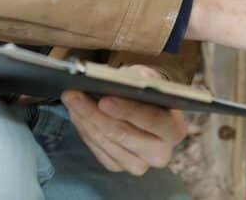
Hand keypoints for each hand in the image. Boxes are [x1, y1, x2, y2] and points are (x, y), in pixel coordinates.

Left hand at [60, 65, 187, 175]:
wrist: (147, 109)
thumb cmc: (148, 91)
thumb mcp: (148, 78)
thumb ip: (139, 80)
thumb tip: (119, 81)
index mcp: (174, 129)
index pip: (153, 121)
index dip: (128, 111)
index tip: (104, 100)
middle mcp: (160, 153)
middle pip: (124, 136)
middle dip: (96, 114)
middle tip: (75, 95)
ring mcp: (139, 164)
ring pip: (107, 144)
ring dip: (85, 120)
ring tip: (71, 100)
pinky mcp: (119, 167)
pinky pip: (98, 151)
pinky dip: (84, 131)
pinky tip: (76, 114)